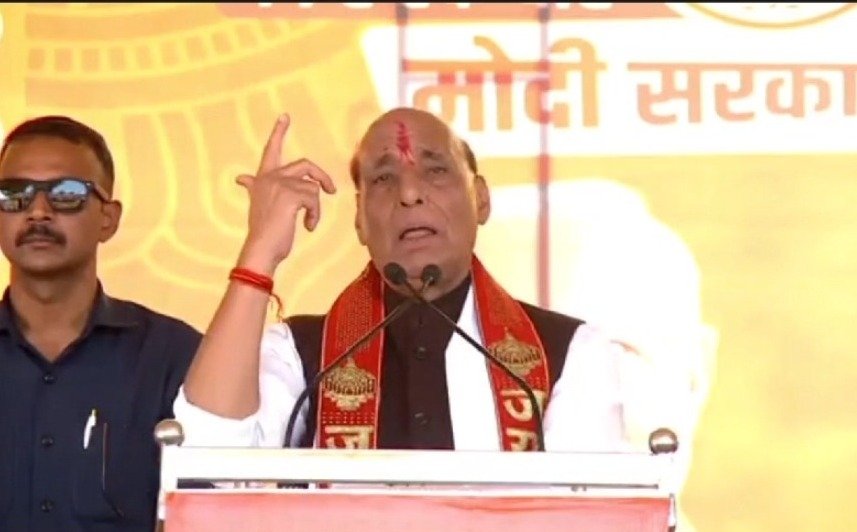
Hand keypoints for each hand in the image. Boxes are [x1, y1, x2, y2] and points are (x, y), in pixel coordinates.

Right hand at [235, 114, 336, 273]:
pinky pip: (315, 199)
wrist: (260, 248)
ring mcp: (281, 184)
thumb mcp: (259, 204)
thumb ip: (254, 187)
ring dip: (315, 208)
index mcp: (262, 178)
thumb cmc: (263, 231)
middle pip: (305, 164)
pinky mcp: (291, 195)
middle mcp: (270, 177)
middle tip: (331, 190)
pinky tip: (308, 226)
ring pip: (313, 187)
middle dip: (322, 176)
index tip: (285, 116)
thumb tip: (241, 178)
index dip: (279, 132)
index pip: (271, 150)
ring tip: (308, 223)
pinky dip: (315, 215)